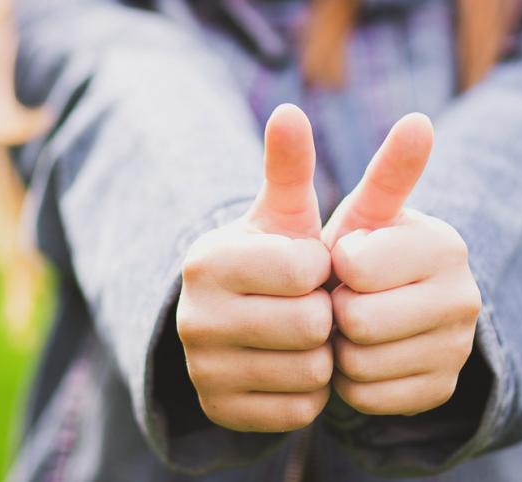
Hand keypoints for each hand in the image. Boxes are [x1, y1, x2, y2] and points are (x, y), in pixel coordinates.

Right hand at [176, 104, 332, 431]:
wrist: (233, 319)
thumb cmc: (273, 254)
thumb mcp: (284, 211)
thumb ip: (291, 164)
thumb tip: (289, 109)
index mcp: (210, 260)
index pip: (309, 270)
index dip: (324, 267)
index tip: (309, 264)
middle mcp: (195, 317)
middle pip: (312, 326)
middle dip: (326, 313)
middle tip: (311, 303)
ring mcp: (203, 371)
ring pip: (309, 373)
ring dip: (322, 354)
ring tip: (303, 333)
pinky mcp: (220, 411)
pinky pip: (300, 410)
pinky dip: (310, 391)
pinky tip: (293, 365)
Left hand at [322, 114, 481, 415]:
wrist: (388, 307)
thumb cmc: (367, 249)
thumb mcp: (367, 209)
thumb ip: (385, 168)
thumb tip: (421, 119)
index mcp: (445, 244)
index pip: (354, 265)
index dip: (335, 263)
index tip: (348, 256)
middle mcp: (465, 297)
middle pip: (357, 320)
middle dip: (334, 309)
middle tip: (345, 297)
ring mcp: (458, 349)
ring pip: (360, 365)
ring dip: (339, 349)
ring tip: (352, 325)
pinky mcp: (442, 391)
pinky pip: (368, 398)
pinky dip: (351, 383)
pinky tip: (363, 357)